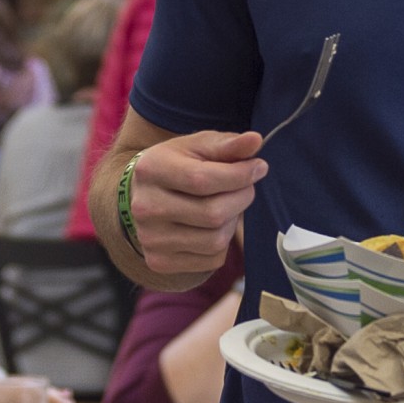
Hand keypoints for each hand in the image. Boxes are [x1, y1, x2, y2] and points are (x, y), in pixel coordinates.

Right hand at [128, 131, 265, 278]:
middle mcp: (145, 207)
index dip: (239, 175)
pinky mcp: (160, 262)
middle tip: (245, 187)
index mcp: (151, 170)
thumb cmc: (178, 165)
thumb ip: (228, 144)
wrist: (144, 197)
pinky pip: (211, 259)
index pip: (202, 179)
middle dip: (241, 198)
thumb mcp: (199, 146)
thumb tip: (256, 140)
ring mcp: (151, 239)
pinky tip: (213, 226)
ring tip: (227, 205)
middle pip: (212, 213)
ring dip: (232, 222)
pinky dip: (222, 243)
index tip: (259, 167)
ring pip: (215, 240)